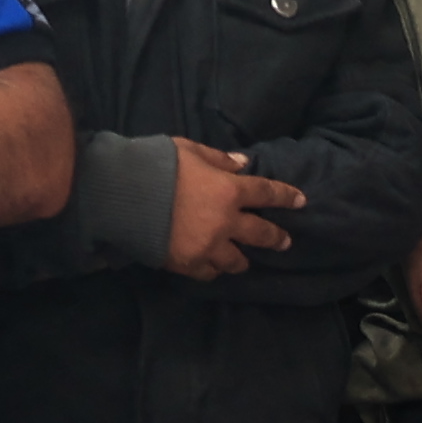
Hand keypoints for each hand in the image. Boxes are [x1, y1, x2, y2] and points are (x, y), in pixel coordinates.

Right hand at [161, 140, 308, 279]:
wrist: (120, 194)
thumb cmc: (154, 165)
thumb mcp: (189, 149)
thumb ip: (218, 159)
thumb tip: (242, 164)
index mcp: (228, 190)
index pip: (267, 193)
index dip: (286, 197)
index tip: (301, 202)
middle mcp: (225, 222)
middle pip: (261, 234)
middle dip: (276, 238)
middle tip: (284, 242)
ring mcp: (208, 246)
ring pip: (236, 261)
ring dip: (241, 259)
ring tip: (241, 260)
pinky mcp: (188, 263)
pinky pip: (209, 273)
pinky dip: (213, 269)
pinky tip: (212, 265)